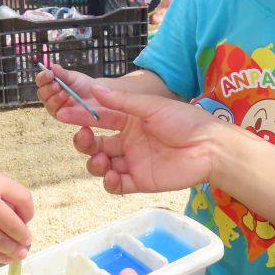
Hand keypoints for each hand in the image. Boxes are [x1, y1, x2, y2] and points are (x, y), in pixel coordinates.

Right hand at [0, 165, 32, 263]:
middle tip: (26, 240)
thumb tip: (17, 214)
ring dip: (16, 249)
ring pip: (4, 243)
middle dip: (24, 235)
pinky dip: (0, 257)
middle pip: (16, 225)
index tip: (26, 217)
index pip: (24, 199)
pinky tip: (6, 257)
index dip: (28, 210)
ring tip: (21, 253)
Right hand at [35, 63, 102, 125]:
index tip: (50, 74)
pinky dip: (63, 106)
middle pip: (42, 93)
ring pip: (48, 104)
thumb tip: (53, 67)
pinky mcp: (61, 117)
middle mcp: (50, 96)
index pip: (41, 81)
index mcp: (50, 84)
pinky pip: (57, 113)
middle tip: (58, 85)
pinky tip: (70, 101)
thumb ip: (63, 74)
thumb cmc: (83, 85)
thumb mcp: (73, 77)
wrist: (96, 95)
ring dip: (56, 98)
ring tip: (65, 93)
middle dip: (49, 89)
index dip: (43, 77)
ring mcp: (54, 108)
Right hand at [71, 87, 218, 194]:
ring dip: (95, 162)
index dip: (80, 116)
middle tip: (84, 138)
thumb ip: (121, 102)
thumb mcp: (151, 106)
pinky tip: (113, 175)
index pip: (98, 118)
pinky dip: (110, 182)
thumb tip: (93, 89)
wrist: (210, 147)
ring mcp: (133, 161)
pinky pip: (117, 185)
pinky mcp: (140, 181)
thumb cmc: (184, 120)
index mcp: (129, 120)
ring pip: (102, 165)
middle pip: (95, 144)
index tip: (63, 113)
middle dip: (84, 142)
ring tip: (102, 160)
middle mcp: (127, 141)